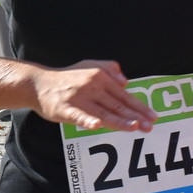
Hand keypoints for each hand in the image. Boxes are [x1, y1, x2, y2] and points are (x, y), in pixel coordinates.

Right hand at [27, 60, 155, 131]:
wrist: (38, 83)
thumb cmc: (68, 77)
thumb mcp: (89, 65)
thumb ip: (109, 68)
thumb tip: (126, 81)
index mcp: (100, 76)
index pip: (124, 95)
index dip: (139, 106)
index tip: (153, 116)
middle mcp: (91, 86)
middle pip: (117, 104)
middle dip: (135, 116)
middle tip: (149, 126)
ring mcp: (78, 98)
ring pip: (103, 112)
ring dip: (119, 121)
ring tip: (134, 127)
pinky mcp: (64, 109)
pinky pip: (78, 116)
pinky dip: (87, 121)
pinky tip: (96, 125)